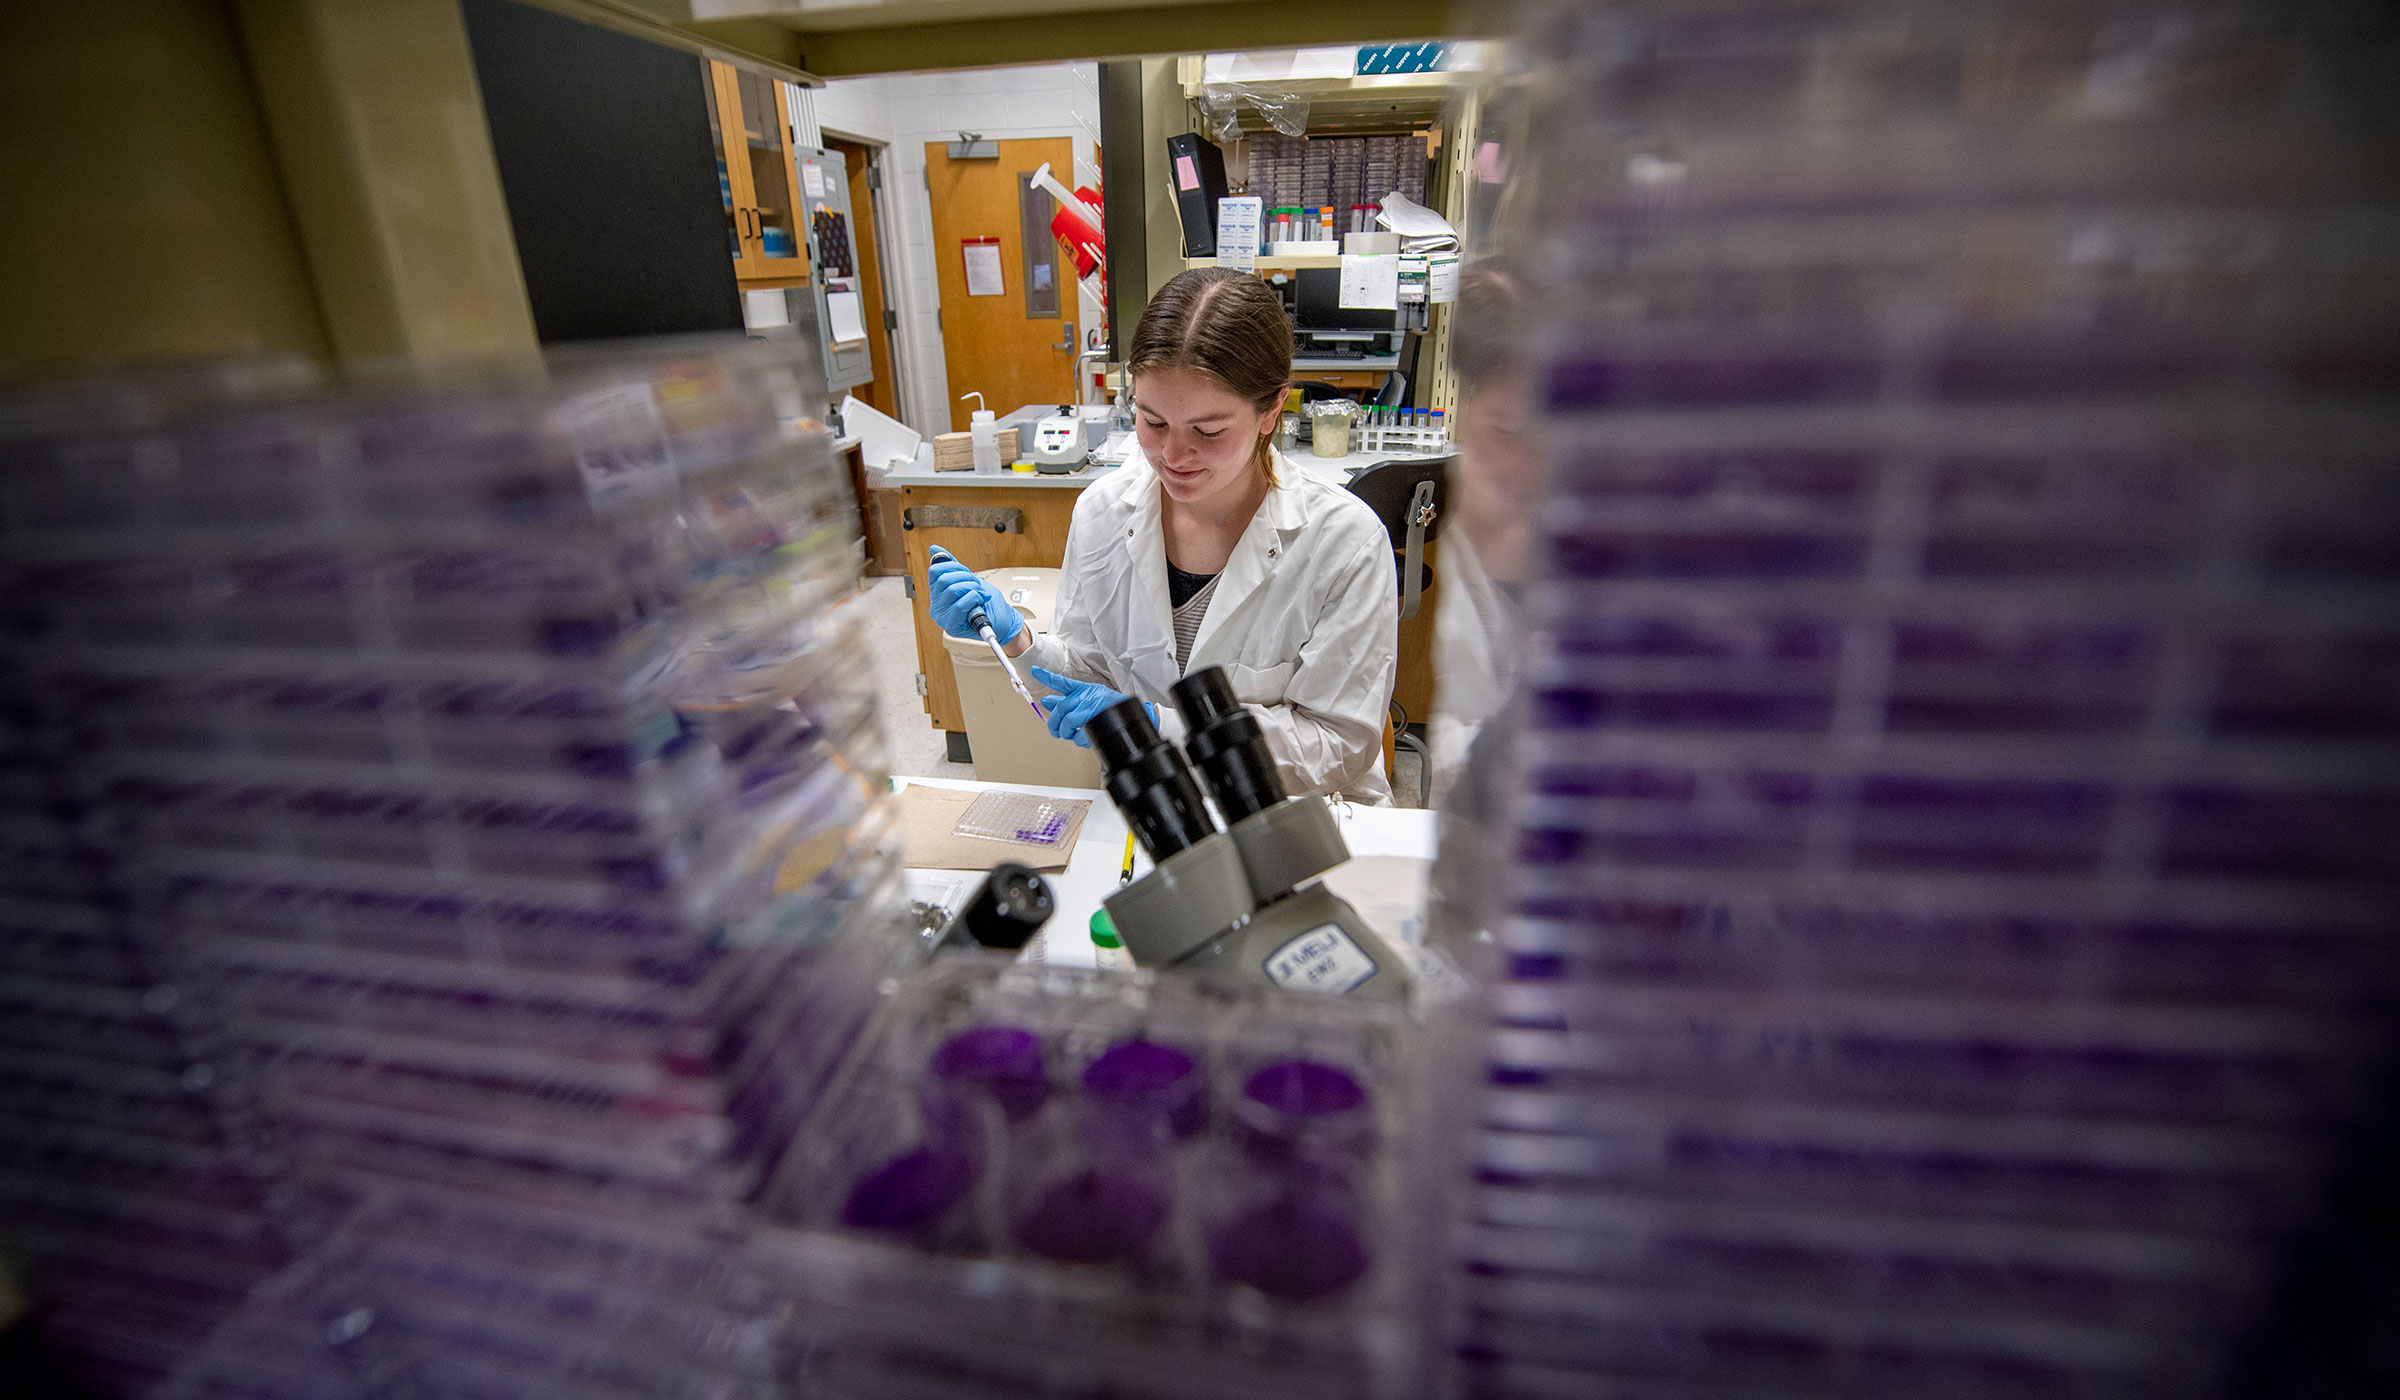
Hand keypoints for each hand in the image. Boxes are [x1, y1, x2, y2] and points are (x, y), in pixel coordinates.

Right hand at [924, 546, 1021, 642]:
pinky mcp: (951, 626)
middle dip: (966, 577)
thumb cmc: (986, 603)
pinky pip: (960, 604)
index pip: (934, 571)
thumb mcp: (969, 579)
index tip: (966, 570)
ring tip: (981, 594)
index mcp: (937, 594)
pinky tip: (980, 602)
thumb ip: (951, 566)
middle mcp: (936, 606)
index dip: (952, 565)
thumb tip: (933, 548)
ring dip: (973, 588)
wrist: (1003, 623)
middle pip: (943, 579)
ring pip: (952, 590)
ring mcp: (942, 617)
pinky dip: (974, 598)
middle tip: (977, 584)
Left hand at [1030, 667, 1152, 748]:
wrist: (1130, 716)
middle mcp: (1087, 697)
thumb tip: (1047, 701)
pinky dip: (1078, 740)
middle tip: (1055, 731)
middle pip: (1061, 708)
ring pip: (1069, 721)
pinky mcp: (1097, 721)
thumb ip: (1066, 701)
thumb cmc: (1108, 708)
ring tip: (1070, 735)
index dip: (1047, 676)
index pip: (1062, 682)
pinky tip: (1081, 739)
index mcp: (1083, 690)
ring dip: (1066, 733)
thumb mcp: (1088, 699)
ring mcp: (1092, 708)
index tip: (1035, 671)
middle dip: (1054, 724)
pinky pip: (1081, 733)